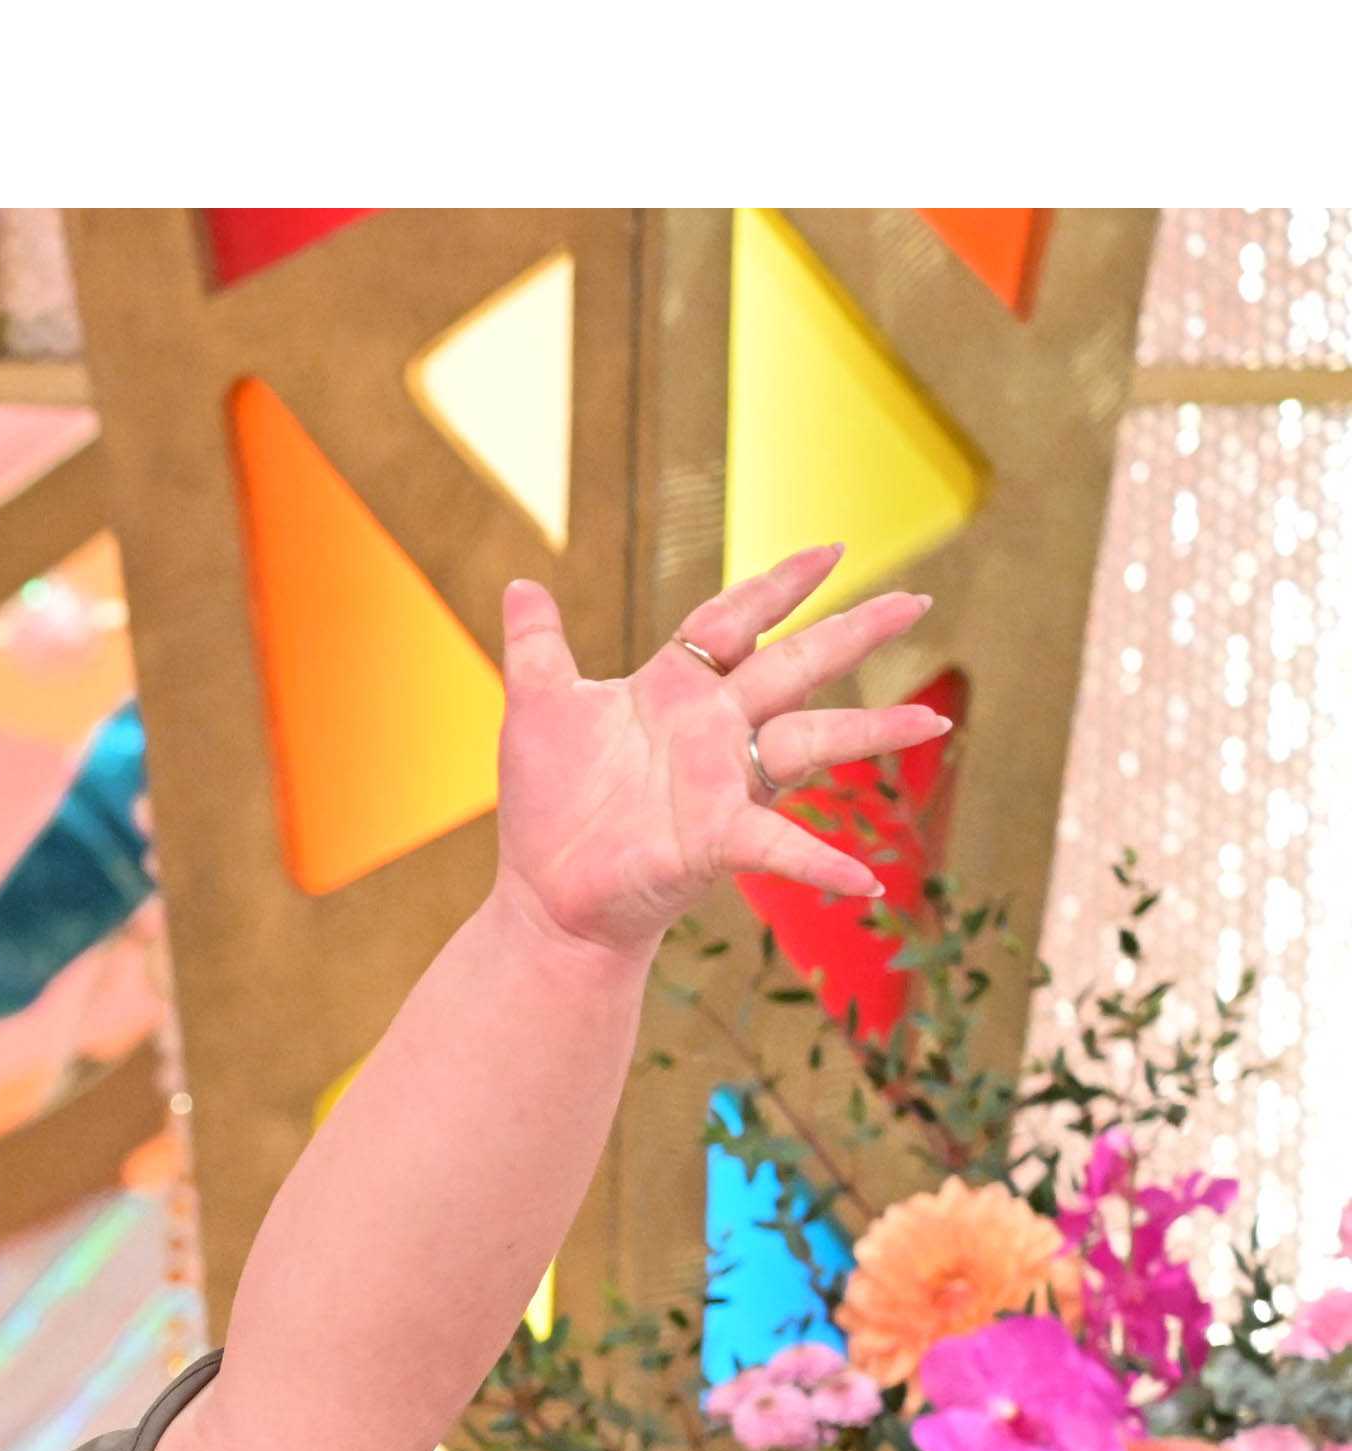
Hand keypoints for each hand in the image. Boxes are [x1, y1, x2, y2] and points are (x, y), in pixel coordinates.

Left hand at [493, 544, 954, 958]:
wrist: (544, 893)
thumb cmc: (549, 805)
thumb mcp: (538, 711)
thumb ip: (537, 646)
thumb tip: (521, 584)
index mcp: (674, 689)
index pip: (736, 620)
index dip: (778, 586)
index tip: (830, 550)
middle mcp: (712, 729)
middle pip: (794, 667)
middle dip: (854, 633)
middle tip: (917, 601)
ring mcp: (722, 784)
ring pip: (811, 742)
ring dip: (873, 733)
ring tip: (935, 722)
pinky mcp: (715, 841)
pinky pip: (779, 848)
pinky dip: (820, 864)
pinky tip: (864, 880)